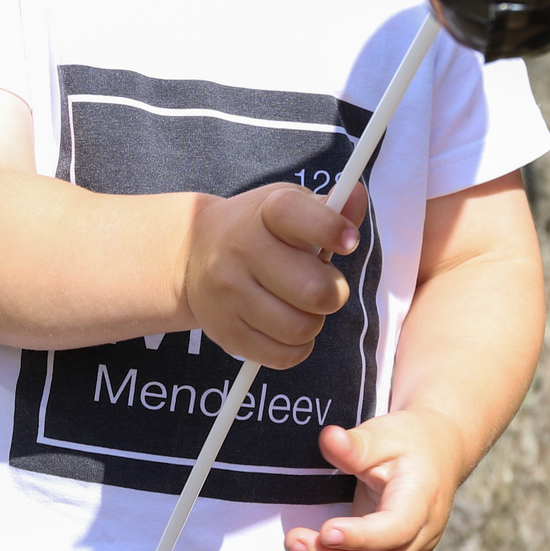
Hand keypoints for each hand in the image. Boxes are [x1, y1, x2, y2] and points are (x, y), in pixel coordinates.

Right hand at [182, 184, 365, 369]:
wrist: (192, 255)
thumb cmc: (257, 230)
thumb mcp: (288, 207)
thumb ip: (330, 209)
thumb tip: (357, 194)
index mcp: (262, 214)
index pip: (295, 215)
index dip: (331, 229)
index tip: (349, 241)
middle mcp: (241, 251)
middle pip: (315, 290)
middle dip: (333, 291)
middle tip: (322, 283)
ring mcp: (230, 294)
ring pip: (303, 328)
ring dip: (314, 320)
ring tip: (299, 304)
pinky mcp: (227, 333)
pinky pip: (286, 356)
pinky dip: (297, 346)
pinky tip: (285, 324)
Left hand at [267, 410, 470, 550]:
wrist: (434, 456)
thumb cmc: (408, 443)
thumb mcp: (386, 434)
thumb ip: (357, 443)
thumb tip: (329, 438)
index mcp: (421, 503)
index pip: (395, 529)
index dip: (361, 536)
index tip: (325, 531)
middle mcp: (418, 539)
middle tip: (290, 543)